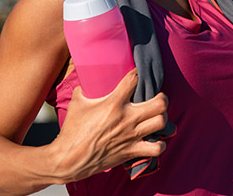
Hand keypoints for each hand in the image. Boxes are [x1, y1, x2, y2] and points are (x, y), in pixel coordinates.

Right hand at [50, 68, 168, 182]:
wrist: (70, 158)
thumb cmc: (72, 130)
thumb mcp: (76, 103)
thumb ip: (84, 90)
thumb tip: (87, 81)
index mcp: (113, 103)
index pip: (134, 80)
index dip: (138, 73)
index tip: (137, 73)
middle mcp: (127, 118)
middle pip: (160, 103)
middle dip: (161, 97)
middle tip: (156, 97)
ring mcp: (131, 136)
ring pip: (161, 123)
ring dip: (162, 118)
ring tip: (156, 116)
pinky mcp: (132, 151)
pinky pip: (157, 148)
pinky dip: (160, 143)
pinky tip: (153, 139)